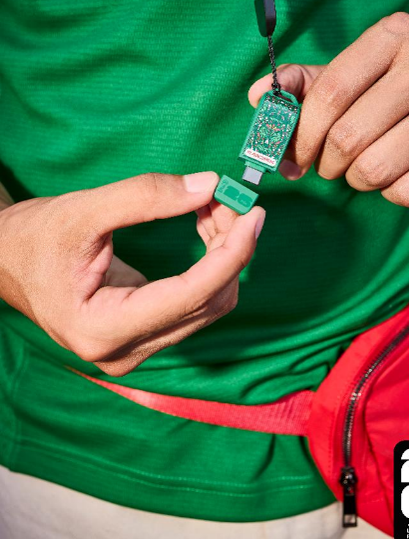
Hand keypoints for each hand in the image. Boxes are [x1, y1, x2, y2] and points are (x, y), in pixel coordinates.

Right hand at [0, 172, 264, 375]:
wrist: (8, 261)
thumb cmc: (36, 238)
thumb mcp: (84, 210)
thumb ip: (145, 196)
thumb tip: (210, 185)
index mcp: (104, 329)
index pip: (191, 296)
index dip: (231, 254)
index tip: (254, 215)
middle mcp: (125, 352)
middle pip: (209, 303)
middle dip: (229, 249)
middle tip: (229, 198)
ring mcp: (136, 350)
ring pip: (209, 305)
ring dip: (223, 255)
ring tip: (214, 208)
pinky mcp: (144, 337)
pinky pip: (196, 304)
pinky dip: (210, 265)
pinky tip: (205, 229)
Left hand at [249, 12, 408, 206]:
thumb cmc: (395, 88)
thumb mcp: (351, 73)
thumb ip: (303, 83)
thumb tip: (258, 96)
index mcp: (394, 35)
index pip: (329, 93)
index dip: (302, 134)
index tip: (294, 155)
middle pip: (348, 136)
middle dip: (326, 163)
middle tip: (329, 165)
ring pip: (375, 168)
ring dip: (356, 180)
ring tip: (362, 169)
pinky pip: (408, 191)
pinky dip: (390, 194)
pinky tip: (396, 176)